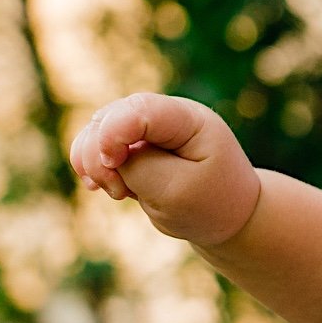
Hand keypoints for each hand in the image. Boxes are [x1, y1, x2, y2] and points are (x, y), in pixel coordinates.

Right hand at [70, 92, 260, 246]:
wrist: (227, 214)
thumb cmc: (210, 203)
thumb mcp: (176, 192)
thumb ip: (138, 168)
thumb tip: (105, 153)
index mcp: (189, 120)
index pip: (139, 108)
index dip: (112, 134)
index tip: (112, 165)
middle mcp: (165, 115)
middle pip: (108, 118)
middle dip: (98, 156)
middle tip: (118, 192)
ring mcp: (147, 127)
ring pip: (95, 131)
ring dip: (95, 165)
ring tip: (119, 192)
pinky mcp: (133, 142)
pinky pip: (95, 146)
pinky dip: (94, 168)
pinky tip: (108, 187)